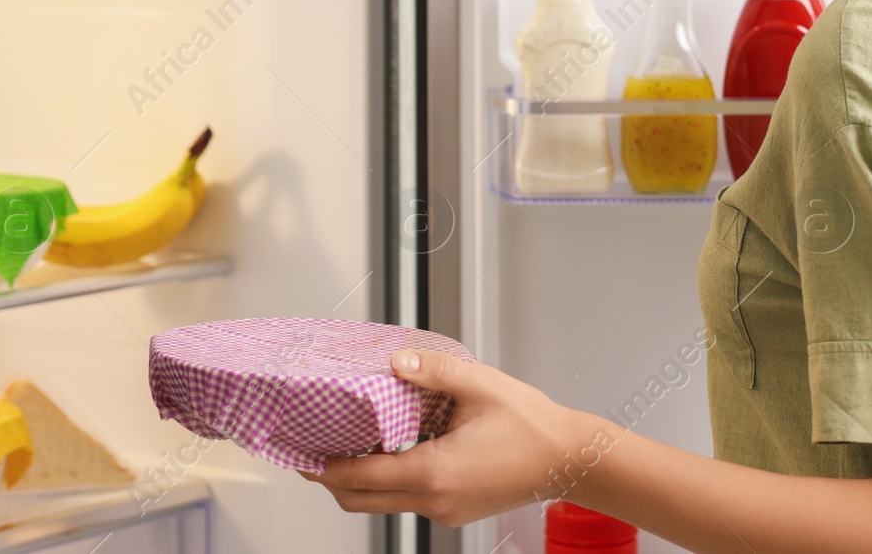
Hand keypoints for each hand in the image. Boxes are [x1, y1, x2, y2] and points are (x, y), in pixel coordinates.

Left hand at [300, 349, 590, 527]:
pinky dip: (392, 481)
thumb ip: (434, 372)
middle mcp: (434, 500)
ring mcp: (445, 511)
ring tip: (353, 444)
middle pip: (361, 500)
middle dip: (332, 479)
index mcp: (433, 473)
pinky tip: (398, 450)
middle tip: (314, 452)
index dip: (324, 467)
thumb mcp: (481, 386)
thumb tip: (396, 361)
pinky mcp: (456, 511)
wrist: (569, 460)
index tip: (301, 453)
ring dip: (363, 479)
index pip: (359, 477)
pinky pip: (410, 501)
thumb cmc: (533, 427)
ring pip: (385, 503)